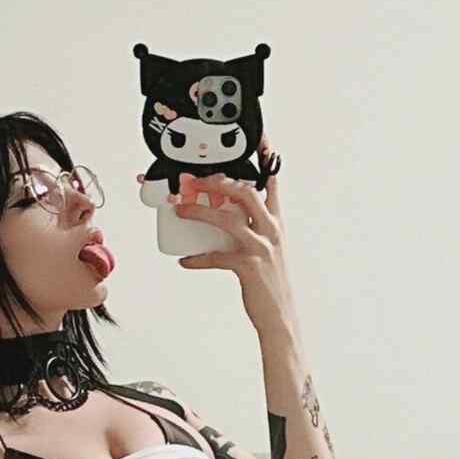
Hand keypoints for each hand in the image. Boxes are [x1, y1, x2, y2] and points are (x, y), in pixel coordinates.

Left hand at [173, 136, 292, 330]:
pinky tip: (185, 260)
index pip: (272, 184)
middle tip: (195, 180)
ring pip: (228, 219)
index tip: (260, 141)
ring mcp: (260, 247)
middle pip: (245, 192)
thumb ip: (251, 228)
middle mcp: (270, 231)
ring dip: (200, 212)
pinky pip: (217, 257)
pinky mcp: (249, 266)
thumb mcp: (266, 249)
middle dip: (218, 182)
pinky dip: (198, 258)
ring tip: (180, 210)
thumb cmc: (269, 283)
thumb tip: (222, 216)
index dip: (266, 160)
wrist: (280, 317)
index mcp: (275, 223)